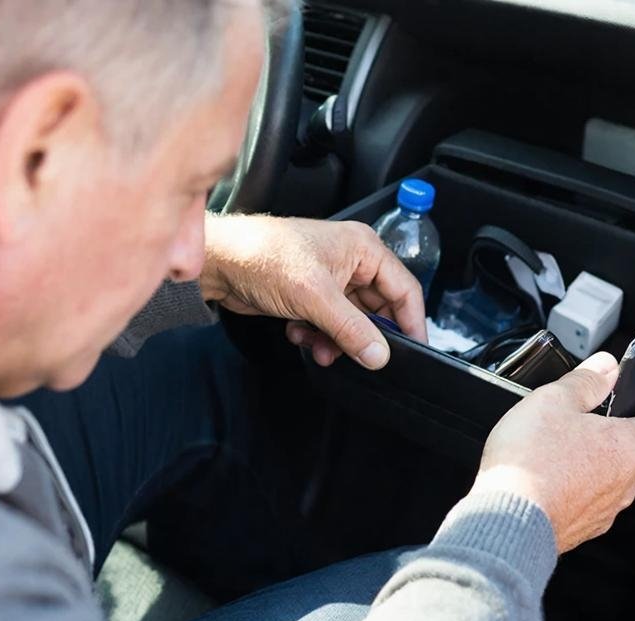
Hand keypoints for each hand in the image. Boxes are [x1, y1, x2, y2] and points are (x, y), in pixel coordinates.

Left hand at [200, 215, 427, 369]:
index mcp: (363, 248)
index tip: (414, 351)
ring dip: (337, 340)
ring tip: (320, 349)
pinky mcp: (309, 295)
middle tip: (359, 358)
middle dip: (364, 336)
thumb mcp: (315, 297)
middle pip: (377, 309)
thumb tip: (380, 354)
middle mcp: (351, 261)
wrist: (219, 262)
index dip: (411, 322)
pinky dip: (317, 335)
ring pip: (351, 321)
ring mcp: (329, 279)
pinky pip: (328, 324)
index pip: (404, 289)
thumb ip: (352, 329)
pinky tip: (299, 334)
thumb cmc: (263, 256)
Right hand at [471, 352, 634, 552]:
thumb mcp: (554, 401)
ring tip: (593, 456)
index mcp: (625, 447)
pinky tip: (569, 485)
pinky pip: (599, 507)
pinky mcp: (583, 530)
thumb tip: (606, 367)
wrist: (508, 517)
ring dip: (616, 469)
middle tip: (628, 427)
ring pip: (623, 487)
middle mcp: (622, 482)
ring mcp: (604, 511)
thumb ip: (584, 381)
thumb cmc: (531, 461)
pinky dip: (592, 492)